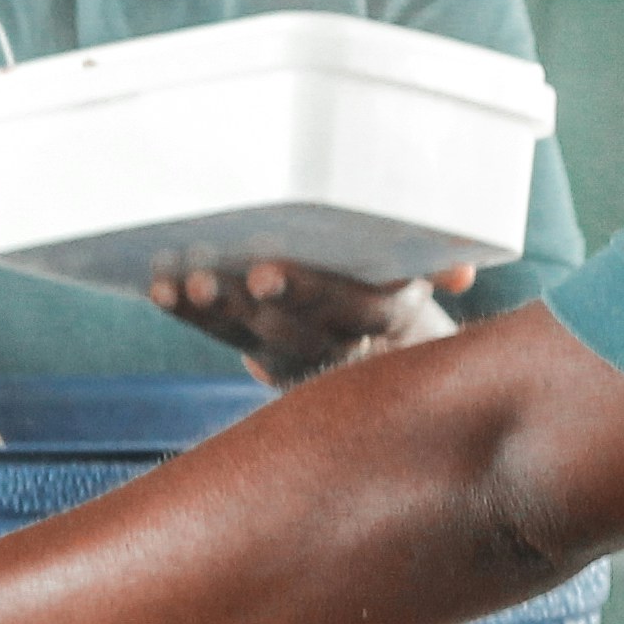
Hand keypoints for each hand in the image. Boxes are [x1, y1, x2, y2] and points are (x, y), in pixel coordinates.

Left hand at [152, 259, 468, 384]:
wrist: (399, 359)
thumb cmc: (408, 290)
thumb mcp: (428, 279)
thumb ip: (436, 265)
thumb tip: (462, 270)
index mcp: (389, 320)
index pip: (354, 311)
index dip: (307, 293)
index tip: (263, 275)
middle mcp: (341, 344)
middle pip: (297, 327)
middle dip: (253, 304)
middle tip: (216, 278)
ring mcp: (299, 354)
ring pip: (254, 335)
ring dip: (215, 310)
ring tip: (182, 284)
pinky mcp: (265, 355)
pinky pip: (226, 336)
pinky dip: (192, 314)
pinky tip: (161, 292)